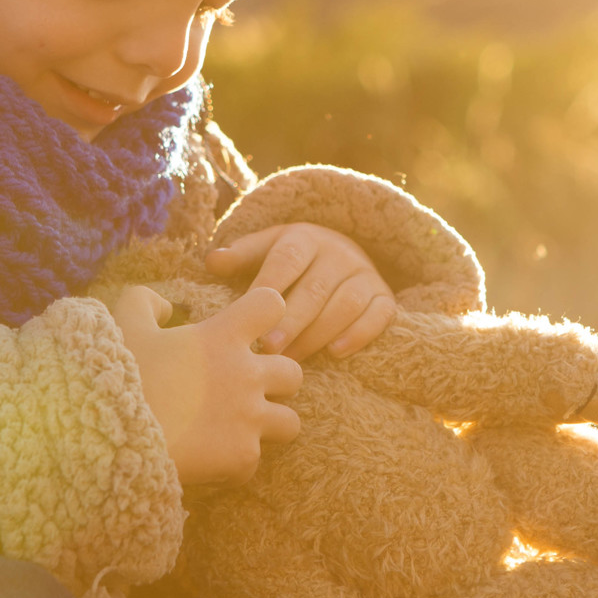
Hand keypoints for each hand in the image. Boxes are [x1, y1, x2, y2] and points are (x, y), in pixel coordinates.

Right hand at [111, 285, 302, 484]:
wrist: (109, 436)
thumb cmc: (117, 377)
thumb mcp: (123, 326)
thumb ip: (144, 302)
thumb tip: (166, 304)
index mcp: (222, 336)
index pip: (272, 306)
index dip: (264, 315)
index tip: (248, 330)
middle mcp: (245, 374)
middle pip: (293, 373)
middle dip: (275, 383)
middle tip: (244, 392)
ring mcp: (248, 417)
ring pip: (290, 422)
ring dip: (267, 426)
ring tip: (239, 430)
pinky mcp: (242, 456)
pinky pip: (255, 461)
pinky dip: (236, 464)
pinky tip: (212, 461)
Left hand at [205, 223, 396, 358]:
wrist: (341, 253)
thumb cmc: (292, 260)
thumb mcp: (266, 249)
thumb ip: (241, 256)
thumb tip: (212, 260)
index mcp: (304, 238)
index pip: (286, 261)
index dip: (269, 289)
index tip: (251, 320)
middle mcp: (338, 252)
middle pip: (315, 288)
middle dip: (291, 321)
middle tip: (268, 350)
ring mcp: (365, 273)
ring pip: (346, 304)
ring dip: (319, 333)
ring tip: (293, 360)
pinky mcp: (385, 295)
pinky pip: (378, 314)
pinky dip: (360, 334)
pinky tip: (336, 353)